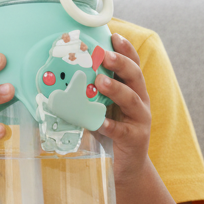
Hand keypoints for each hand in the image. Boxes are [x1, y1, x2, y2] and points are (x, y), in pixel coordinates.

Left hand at [95, 34, 151, 187]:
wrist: (126, 166)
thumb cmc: (111, 131)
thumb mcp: (102, 108)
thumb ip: (91, 93)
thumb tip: (63, 75)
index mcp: (133, 89)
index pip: (133, 64)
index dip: (126, 49)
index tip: (114, 36)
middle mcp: (140, 101)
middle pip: (135, 76)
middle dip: (121, 63)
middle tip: (105, 55)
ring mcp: (140, 120)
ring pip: (131, 99)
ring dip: (116, 89)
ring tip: (100, 82)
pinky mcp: (135, 138)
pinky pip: (122, 130)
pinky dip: (110, 125)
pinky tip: (99, 123)